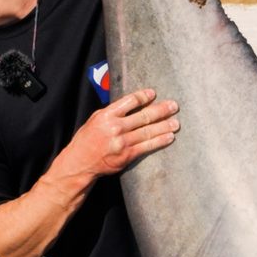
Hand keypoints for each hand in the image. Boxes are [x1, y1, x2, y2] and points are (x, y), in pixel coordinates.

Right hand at [51, 89, 179, 180]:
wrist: (80, 162)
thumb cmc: (87, 140)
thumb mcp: (95, 120)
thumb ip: (112, 112)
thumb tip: (132, 105)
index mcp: (106, 115)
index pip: (130, 101)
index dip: (143, 96)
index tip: (153, 94)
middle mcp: (115, 127)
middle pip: (143, 116)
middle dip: (161, 110)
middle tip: (174, 106)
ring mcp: (122, 142)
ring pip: (148, 131)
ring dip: (165, 126)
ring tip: (176, 122)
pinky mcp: (127, 155)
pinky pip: (147, 146)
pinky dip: (160, 141)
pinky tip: (169, 137)